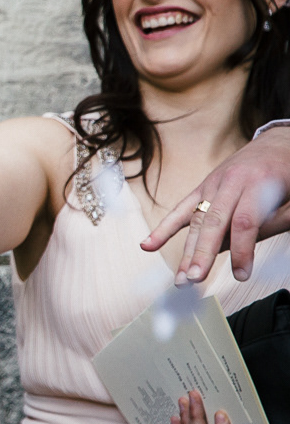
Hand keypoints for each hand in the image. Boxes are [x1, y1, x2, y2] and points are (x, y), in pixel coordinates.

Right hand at [142, 127, 289, 282]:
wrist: (276, 144)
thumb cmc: (287, 172)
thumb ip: (272, 222)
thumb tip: (243, 249)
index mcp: (257, 181)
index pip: (244, 221)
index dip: (242, 250)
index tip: (241, 274)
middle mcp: (230, 181)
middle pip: (213, 222)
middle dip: (202, 253)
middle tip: (195, 277)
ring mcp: (212, 184)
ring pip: (196, 221)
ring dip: (186, 252)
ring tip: (181, 279)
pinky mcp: (201, 189)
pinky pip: (180, 210)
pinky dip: (164, 229)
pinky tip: (148, 246)